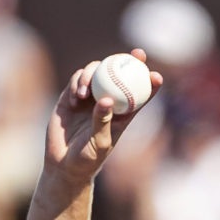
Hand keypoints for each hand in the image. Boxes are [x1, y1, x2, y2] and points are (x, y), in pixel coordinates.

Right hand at [41, 49, 163, 188]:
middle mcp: (106, 101)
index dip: (149, 82)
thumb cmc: (87, 159)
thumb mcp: (100, 143)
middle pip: (118, 74)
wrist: (63, 164)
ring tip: (85, 92)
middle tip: (134, 55)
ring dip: (92, 74)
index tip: (155, 75)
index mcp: (122, 114)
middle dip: (128, 60)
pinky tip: (76, 97)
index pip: (139, 94)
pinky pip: (76, 80)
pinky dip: (77, 83)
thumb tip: (106, 99)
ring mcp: (88, 97)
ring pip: (96, 72)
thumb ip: (102, 122)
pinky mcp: (70, 97)